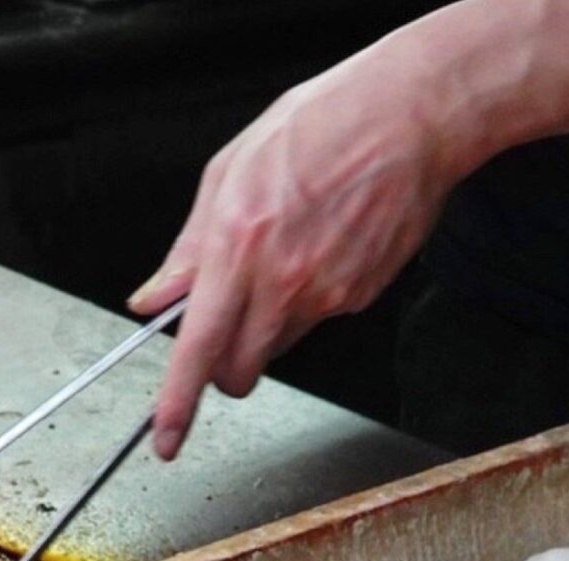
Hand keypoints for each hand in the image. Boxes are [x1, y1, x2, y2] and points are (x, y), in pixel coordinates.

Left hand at [130, 53, 477, 459]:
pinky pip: (317, 318)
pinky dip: (309, 297)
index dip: (178, 403)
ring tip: (286, 254)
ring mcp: (328, 294)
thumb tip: (155, 297)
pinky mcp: (361, 296)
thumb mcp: (228, 171)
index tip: (167, 438)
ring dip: (267, 324)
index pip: (198, 348)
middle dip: (222, 368)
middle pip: (238, 370)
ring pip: (278, 345)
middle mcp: (283, 280)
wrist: (412, 115)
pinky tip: (322, 245)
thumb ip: (188, 247)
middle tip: (224, 329)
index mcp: (239, 246)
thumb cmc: (322, 125)